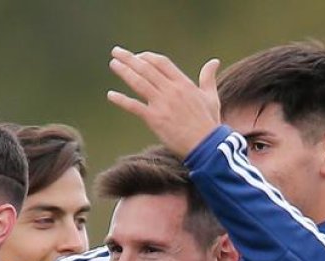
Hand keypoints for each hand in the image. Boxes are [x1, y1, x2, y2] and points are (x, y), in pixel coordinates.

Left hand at [106, 46, 221, 157]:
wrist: (206, 146)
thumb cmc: (209, 123)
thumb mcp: (211, 97)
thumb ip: (208, 78)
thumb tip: (214, 61)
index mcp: (184, 83)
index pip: (161, 62)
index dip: (147, 57)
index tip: (138, 56)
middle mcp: (171, 90)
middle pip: (146, 68)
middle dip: (130, 59)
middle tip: (116, 52)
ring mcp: (162, 104)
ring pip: (139, 83)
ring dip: (124, 72)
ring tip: (113, 64)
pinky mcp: (154, 119)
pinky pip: (134, 106)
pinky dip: (121, 100)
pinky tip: (111, 95)